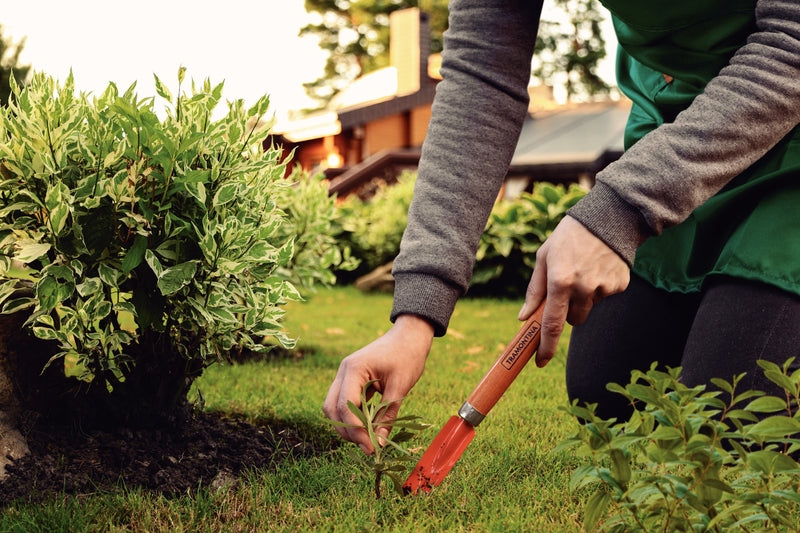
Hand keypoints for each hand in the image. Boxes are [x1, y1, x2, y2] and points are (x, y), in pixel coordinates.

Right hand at [322, 314, 433, 453]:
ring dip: (347, 426)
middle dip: (347, 431)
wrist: (409, 335)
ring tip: (368, 439)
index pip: (345, 406)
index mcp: (354, 369)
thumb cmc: (407, 356)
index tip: (372, 447)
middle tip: (369, 446)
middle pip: (332, 409)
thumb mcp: (400, 387)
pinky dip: (352, 417)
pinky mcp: (351, 381)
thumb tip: (380, 442)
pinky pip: (344, 403)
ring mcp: (345, 376)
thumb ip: (387, 415)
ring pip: (334, 407)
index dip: (356, 430)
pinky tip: (368, 427)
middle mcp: (343, 372)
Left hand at [518, 215, 629, 366]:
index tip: (539, 361)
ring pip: (588, 310)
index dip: (545, 346)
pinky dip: (599, 288)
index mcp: (560, 280)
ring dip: (583, 299)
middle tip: (566, 289)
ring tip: (584, 271)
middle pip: (572, 321)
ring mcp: (603, 288)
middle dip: (567, 312)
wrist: (609, 218)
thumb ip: (534, 290)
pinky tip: (599, 267)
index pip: (551, 323)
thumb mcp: (544, 257)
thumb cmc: (569, 237)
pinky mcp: (619, 286)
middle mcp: (583, 287)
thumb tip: (524, 318)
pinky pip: (603, 298)